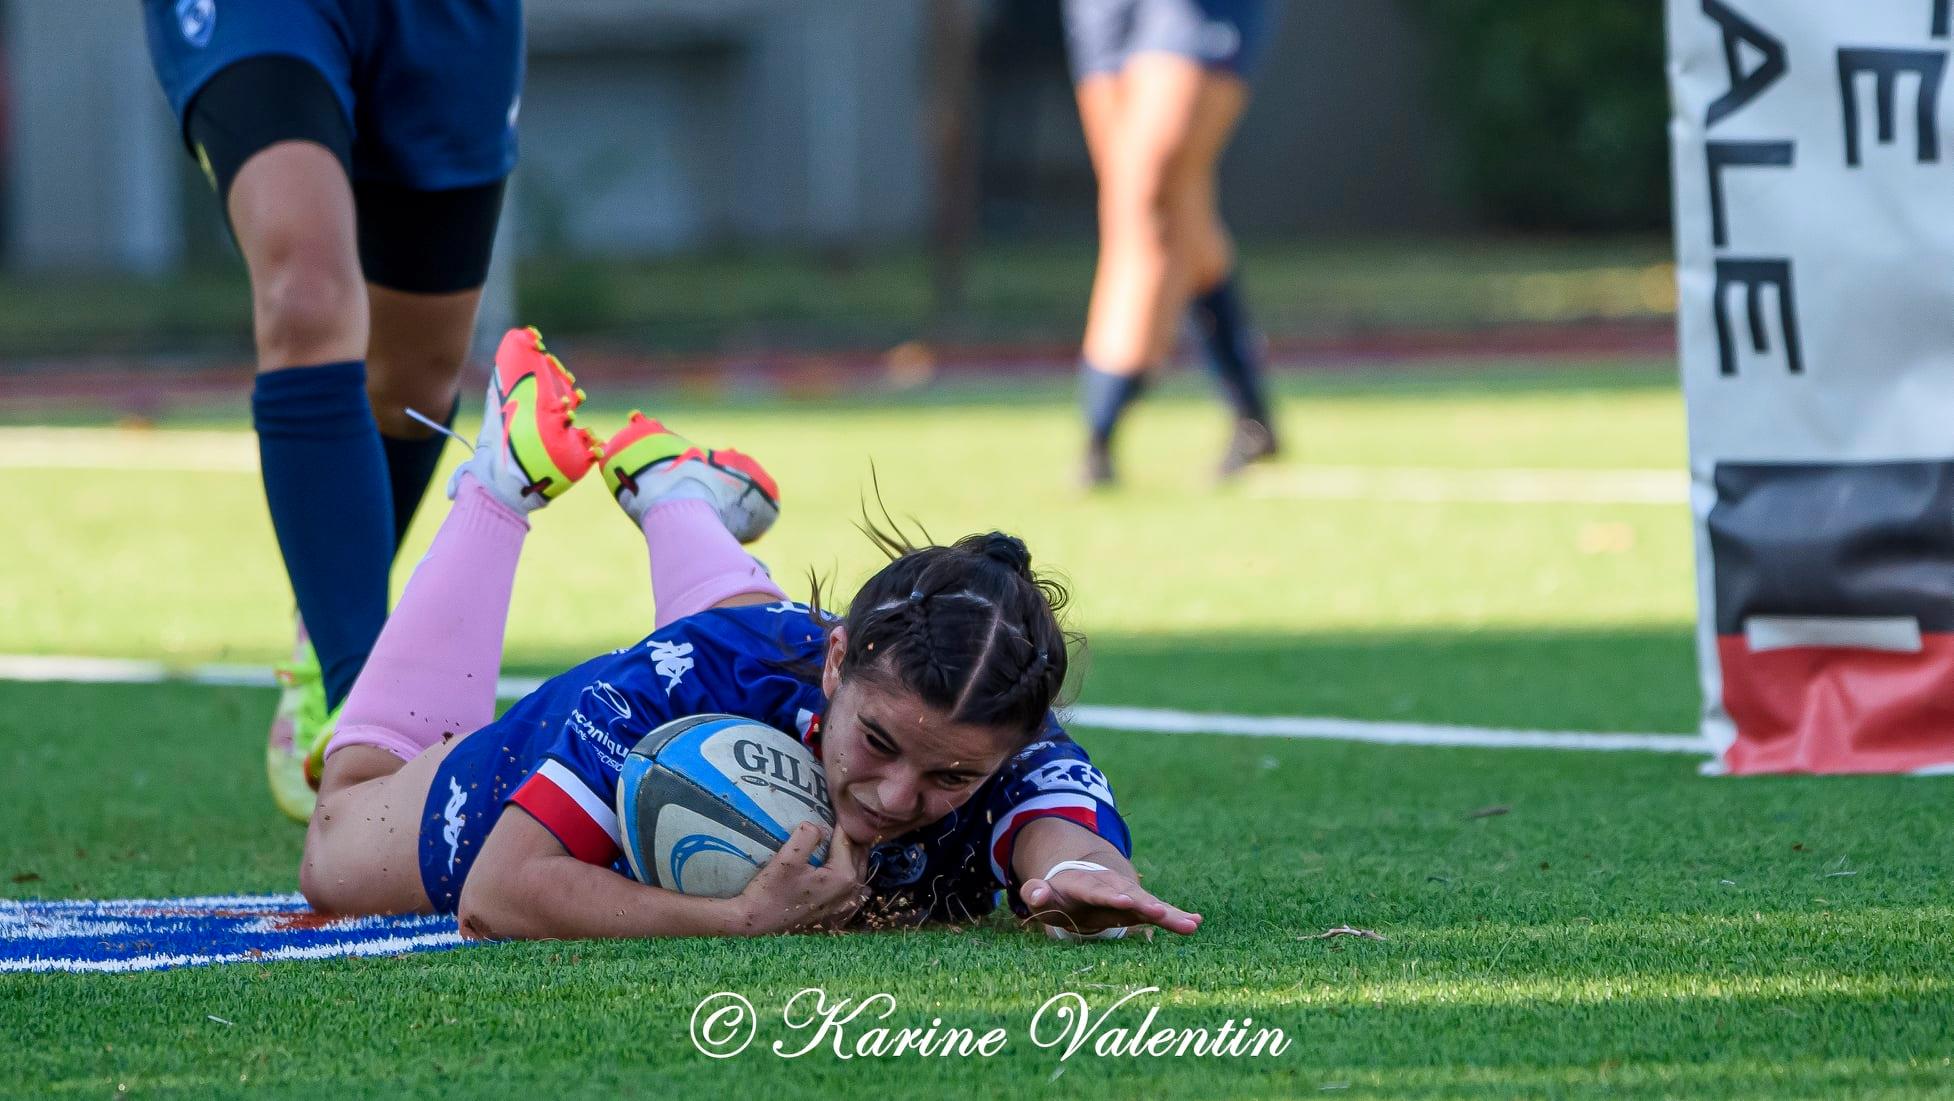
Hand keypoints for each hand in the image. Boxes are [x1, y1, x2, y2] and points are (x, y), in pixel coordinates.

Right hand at [735, 822, 868, 934]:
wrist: (755, 922)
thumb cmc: (770, 891)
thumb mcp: (786, 859)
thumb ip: (806, 836)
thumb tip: (818, 826)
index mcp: (844, 876)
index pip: (847, 839)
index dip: (841, 820)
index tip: (835, 805)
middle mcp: (850, 891)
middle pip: (858, 854)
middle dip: (851, 835)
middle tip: (840, 816)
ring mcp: (845, 904)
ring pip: (857, 868)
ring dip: (852, 851)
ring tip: (840, 834)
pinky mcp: (836, 910)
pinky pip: (851, 884)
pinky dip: (849, 869)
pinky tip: (838, 860)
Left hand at [1020, 865, 1201, 937]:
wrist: (1081, 879)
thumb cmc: (1059, 895)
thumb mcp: (1043, 896)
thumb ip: (1037, 894)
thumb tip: (1035, 892)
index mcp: (1086, 885)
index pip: (1097, 891)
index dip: (1110, 896)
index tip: (1125, 901)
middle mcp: (1112, 887)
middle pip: (1130, 896)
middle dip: (1145, 904)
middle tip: (1160, 913)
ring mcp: (1128, 896)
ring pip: (1149, 903)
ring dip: (1169, 914)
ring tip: (1190, 924)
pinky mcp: (1139, 906)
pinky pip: (1158, 912)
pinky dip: (1175, 917)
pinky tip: (1195, 923)